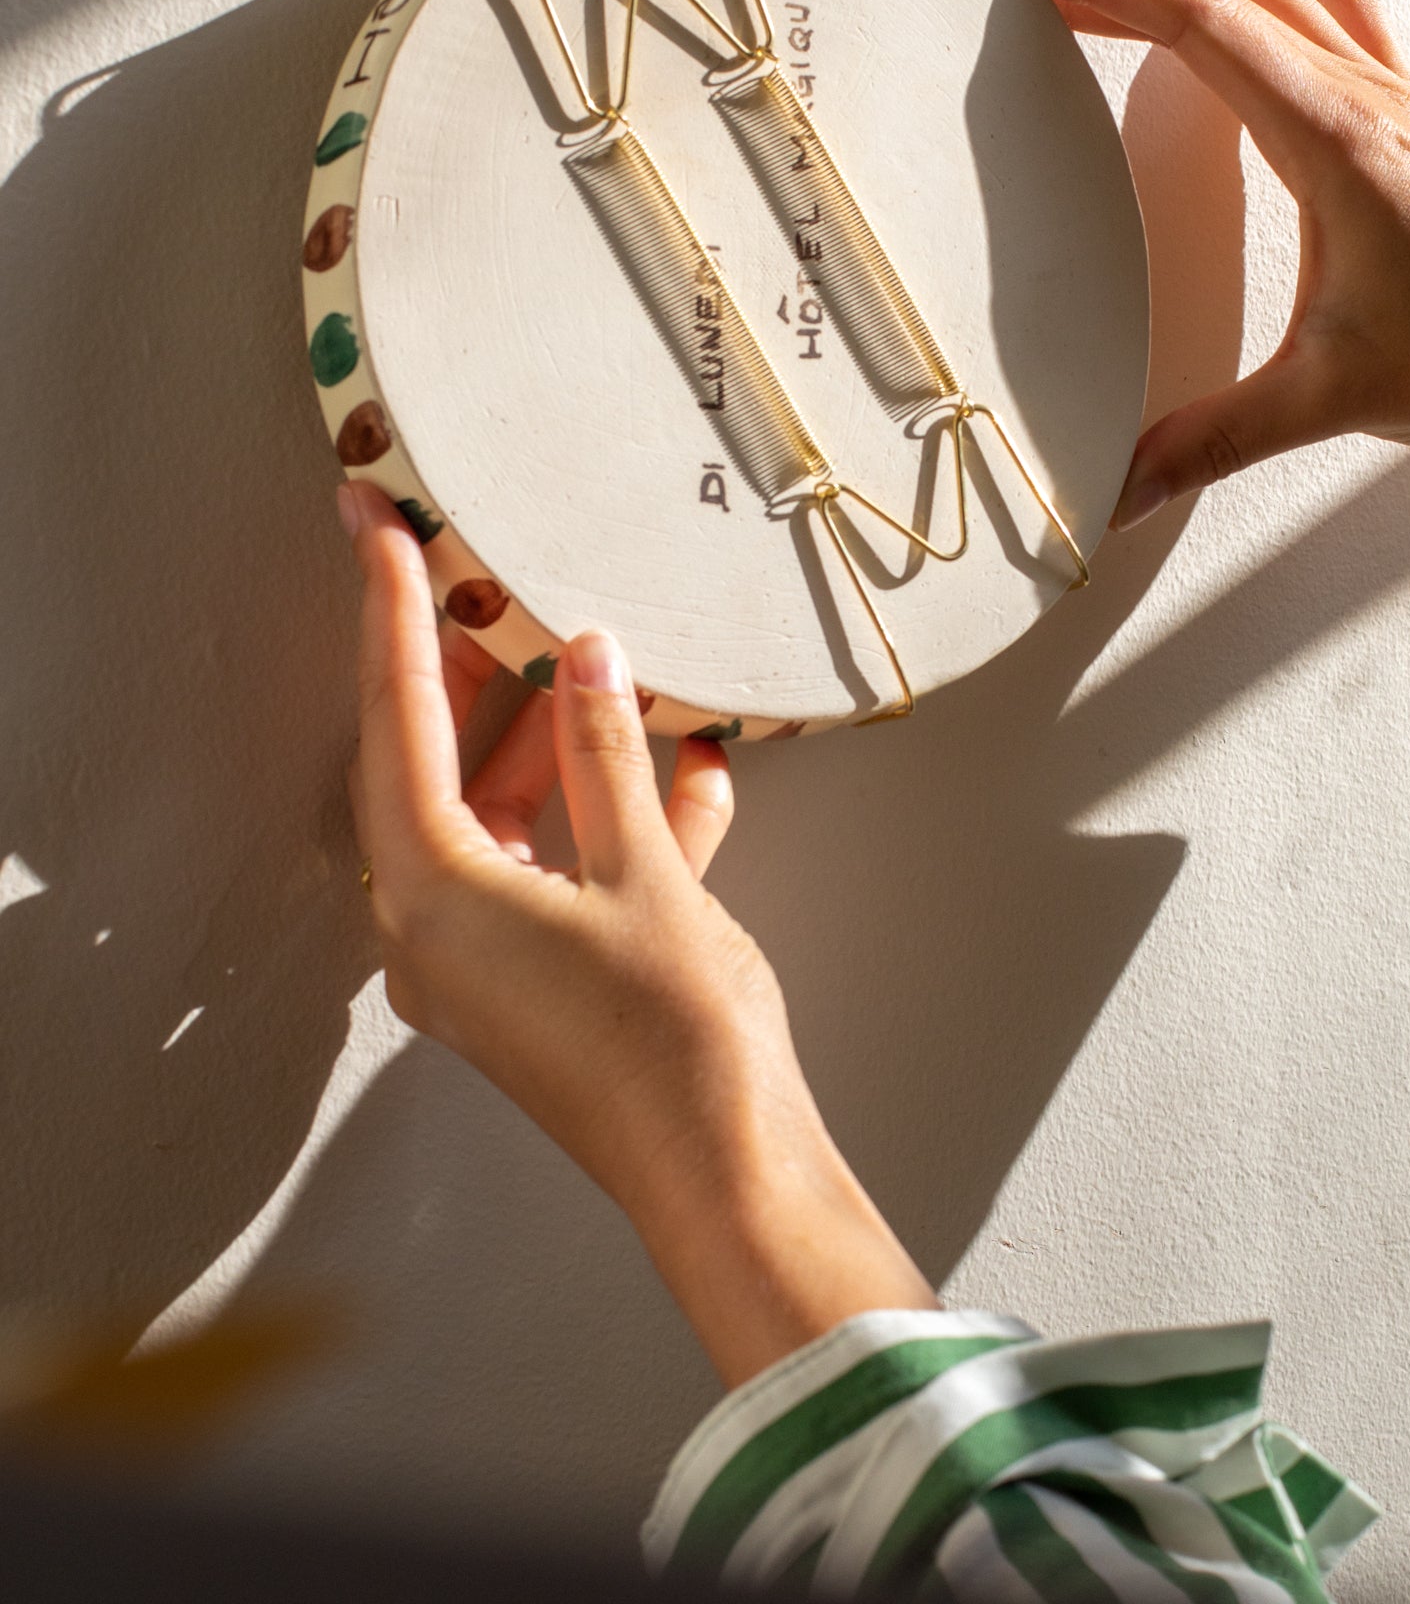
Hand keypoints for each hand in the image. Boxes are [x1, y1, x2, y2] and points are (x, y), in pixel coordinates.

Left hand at [340, 482, 934, 1385]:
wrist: (731, 1177)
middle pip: (439, 767)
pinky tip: (694, 767)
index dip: (392, 616)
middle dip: (474, 673)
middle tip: (480, 572)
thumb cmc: (675, 1043)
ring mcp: (492, 961)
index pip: (398, 725)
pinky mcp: (546, 980)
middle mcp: (440, 931)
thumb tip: (585, 656)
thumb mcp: (647, 870)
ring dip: (565, 742)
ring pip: (510, 814)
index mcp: (435, 899)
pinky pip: (562, 867)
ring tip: (614, 661)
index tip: (379, 530)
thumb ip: (605, 754)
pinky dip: (613, 814)